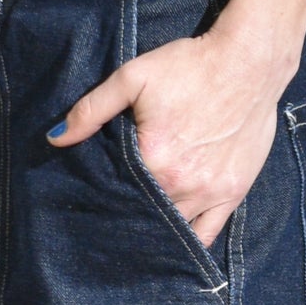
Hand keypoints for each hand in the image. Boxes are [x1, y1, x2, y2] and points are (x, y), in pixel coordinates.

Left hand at [48, 31, 286, 248]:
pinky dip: (188, 241)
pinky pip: (208, 233)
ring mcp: (210, 192)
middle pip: (143, 215)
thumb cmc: (190, 65)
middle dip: (126, 216)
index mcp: (154, 159)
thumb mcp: (133, 77)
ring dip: (155, 230)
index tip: (90, 200)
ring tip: (138, 228)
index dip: (102, 197)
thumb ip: (92, 110)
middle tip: (111, 218)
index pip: (116, 193)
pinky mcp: (233, 192)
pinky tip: (172, 242)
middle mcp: (182, 184)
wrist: (249, 61)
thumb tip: (56, 138)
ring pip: (173, 229)